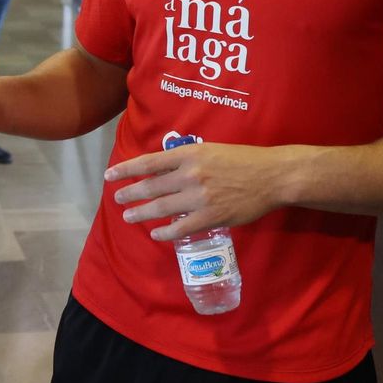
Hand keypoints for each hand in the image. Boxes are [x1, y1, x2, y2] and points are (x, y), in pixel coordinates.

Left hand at [106, 143, 293, 240]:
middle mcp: (190, 175)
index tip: (110, 175)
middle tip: (117, 199)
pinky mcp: (211, 217)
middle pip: (150, 187)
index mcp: (189, 155)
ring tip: (128, 216)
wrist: (272, 177)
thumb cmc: (242, 160)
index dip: (126, 170)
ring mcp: (200, 198)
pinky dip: (164, 231)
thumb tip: (161, 170)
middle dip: (130, 194)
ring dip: (141, 213)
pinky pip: (181, 228)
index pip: (148, 162)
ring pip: (161, 208)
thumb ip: (185, 160)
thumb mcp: (210, 150)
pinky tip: (156, 233)